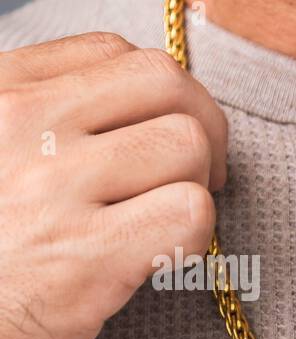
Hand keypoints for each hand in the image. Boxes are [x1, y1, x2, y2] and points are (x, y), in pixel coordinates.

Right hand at [0, 32, 226, 338]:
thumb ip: (42, 123)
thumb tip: (130, 117)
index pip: (114, 55)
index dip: (162, 96)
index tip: (161, 135)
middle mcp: (23, 126)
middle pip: (166, 85)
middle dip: (203, 129)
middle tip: (198, 176)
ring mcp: (55, 188)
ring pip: (186, 145)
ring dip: (198, 185)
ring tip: (169, 220)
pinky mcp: (89, 256)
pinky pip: (189, 213)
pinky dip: (198, 236)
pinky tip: (165, 256)